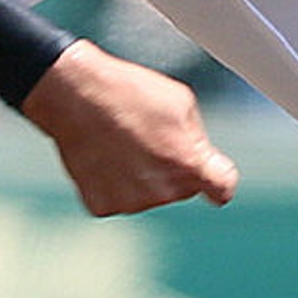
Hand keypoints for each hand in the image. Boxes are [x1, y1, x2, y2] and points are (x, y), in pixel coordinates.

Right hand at [20, 40, 238, 216]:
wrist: (75, 96)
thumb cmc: (128, 92)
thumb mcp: (180, 101)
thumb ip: (199, 140)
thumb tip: (205, 161)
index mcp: (188, 165)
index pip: (222, 190)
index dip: (217, 180)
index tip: (212, 176)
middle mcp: (162, 191)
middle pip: (181, 188)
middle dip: (172, 167)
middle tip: (148, 136)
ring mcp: (130, 202)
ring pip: (149, 194)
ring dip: (142, 176)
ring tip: (122, 141)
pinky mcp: (102, 205)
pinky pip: (118, 198)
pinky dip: (114, 182)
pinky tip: (105, 155)